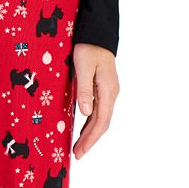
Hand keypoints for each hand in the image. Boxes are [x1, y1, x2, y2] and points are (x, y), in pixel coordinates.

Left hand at [71, 43, 119, 158]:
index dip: (91, 139)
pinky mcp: (103, 89)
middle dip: (90, 141)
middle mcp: (111, 94)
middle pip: (102, 124)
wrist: (96, 32)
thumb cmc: (88, 47)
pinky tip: (83, 130)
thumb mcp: (84, 68)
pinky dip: (90, 123)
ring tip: (78, 147)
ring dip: (90, 134)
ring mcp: (108, 92)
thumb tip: (86, 113)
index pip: (101, 122)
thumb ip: (85, 91)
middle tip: (77, 155)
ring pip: (100, 119)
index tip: (80, 152)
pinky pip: (98, 111)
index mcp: (108, 91)